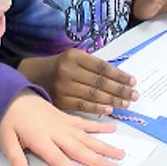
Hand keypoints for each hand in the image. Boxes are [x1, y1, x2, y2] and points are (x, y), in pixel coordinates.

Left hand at [0, 90, 123, 165]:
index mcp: (41, 139)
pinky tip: (113, 128)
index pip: (58, 159)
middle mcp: (57, 132)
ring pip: (88, 137)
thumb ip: (16, 160)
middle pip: (79, 149)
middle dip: (98, 160)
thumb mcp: (7, 141)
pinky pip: (86, 123)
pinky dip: (99, 126)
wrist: (12, 95)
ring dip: (104, 146)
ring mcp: (64, 124)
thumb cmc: (9, 120)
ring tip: (120, 153)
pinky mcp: (67, 117)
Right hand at [19, 49, 136, 115]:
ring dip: (112, 100)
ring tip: (126, 103)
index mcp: (74, 56)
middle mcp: (68, 70)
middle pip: (99, 82)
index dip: (119, 75)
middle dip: (119, 90)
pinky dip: (97, 108)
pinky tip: (109, 110)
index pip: (102, 67)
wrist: (32, 75)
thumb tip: (119, 79)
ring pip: (92, 95)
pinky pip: (82, 106)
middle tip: (134, 95)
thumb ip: (93, 66)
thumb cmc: (60, 66)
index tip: (132, 81)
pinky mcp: (59, 100)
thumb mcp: (74, 57)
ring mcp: (62, 86)